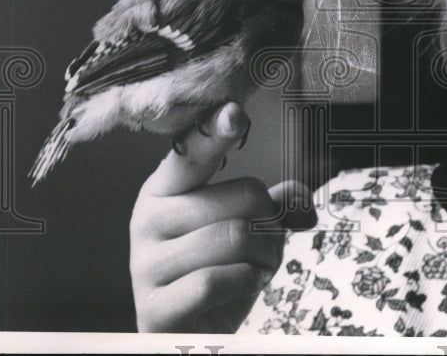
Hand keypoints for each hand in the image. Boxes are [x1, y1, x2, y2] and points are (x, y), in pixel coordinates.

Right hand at [130, 102, 314, 332]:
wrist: (188, 334)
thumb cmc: (218, 271)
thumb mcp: (247, 229)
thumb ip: (273, 205)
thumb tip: (301, 200)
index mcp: (165, 188)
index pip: (191, 151)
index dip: (213, 131)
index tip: (234, 112)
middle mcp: (147, 219)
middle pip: (243, 196)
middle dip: (271, 224)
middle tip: (265, 246)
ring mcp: (145, 265)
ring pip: (234, 237)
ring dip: (265, 256)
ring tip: (258, 268)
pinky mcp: (153, 309)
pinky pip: (216, 281)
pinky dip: (246, 283)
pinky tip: (244, 287)